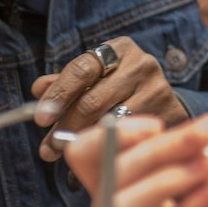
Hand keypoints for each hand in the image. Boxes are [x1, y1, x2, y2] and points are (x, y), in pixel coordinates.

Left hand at [32, 36, 188, 160]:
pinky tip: (97, 157)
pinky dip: (109, 147)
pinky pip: (130, 137)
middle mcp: (140, 64)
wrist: (167, 101)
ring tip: (68, 155)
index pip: (81, 70)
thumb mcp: (97, 77)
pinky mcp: (169, 114)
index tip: (41, 118)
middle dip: (66, 126)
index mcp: (118, 49)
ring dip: (85, 141)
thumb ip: (67, 83)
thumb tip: (39, 89)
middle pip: (93, 100)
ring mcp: (157, 89)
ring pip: (111, 122)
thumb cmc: (122, 88)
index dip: (58, 94)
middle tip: (49, 148)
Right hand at [64, 114, 207, 206]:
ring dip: (167, 178)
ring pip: (120, 206)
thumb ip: (204, 157)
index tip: (157, 125)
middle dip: (158, 148)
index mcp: (111, 193)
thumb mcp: (204, 192)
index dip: (114, 134)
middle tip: (200, 138)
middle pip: (109, 172)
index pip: (84, 153)